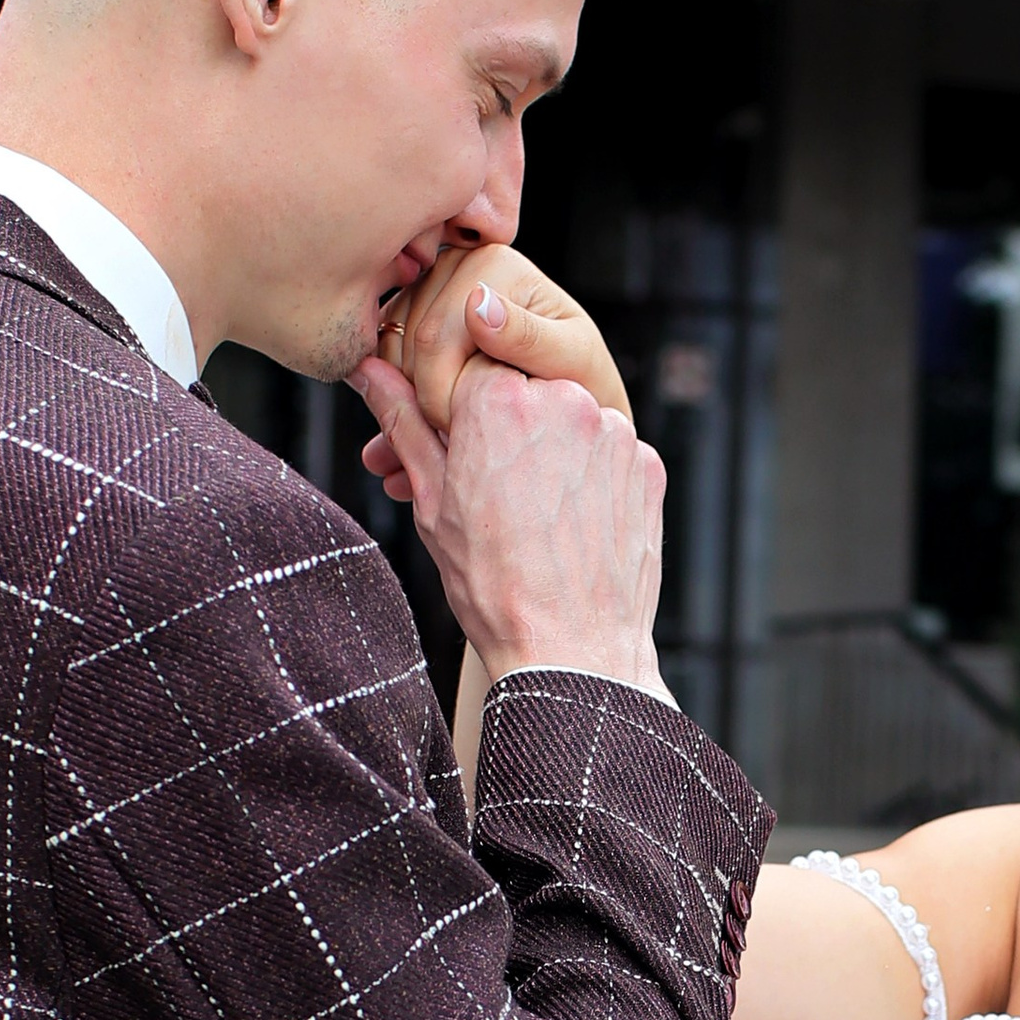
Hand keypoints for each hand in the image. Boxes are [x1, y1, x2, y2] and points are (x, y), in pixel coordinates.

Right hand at [351, 351, 667, 695]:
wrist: (572, 652)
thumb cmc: (492, 585)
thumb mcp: (433, 502)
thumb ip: (405, 425)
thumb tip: (370, 370)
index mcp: (498, 400)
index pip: (467, 367)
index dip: (456, 410)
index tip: (454, 446)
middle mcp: (564, 399)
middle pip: (522, 387)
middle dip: (504, 424)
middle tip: (492, 485)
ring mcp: (614, 432)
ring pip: (569, 417)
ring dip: (550, 448)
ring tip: (533, 513)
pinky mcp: (648, 465)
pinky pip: (609, 452)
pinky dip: (590, 476)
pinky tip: (571, 523)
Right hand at [361, 245, 627, 506]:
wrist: (577, 402)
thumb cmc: (585, 385)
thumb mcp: (572, 363)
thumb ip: (527, 337)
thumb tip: (477, 302)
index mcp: (495, 265)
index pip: (434, 340)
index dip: (442, 401)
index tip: (472, 444)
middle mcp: (456, 264)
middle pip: (404, 346)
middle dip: (423, 408)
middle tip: (456, 450)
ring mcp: (428, 289)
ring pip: (386, 358)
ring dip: (404, 413)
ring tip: (440, 452)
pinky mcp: (411, 317)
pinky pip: (381, 365)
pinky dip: (397, 409)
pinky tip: (415, 450)